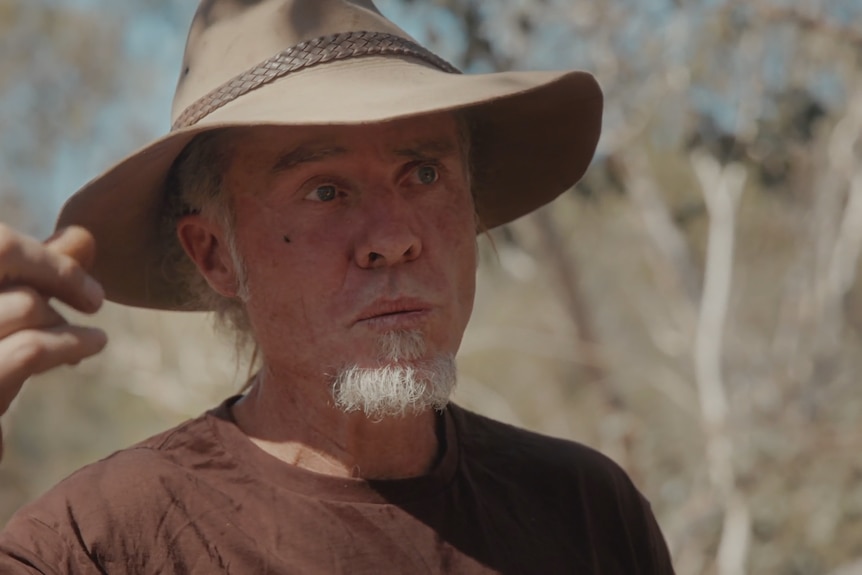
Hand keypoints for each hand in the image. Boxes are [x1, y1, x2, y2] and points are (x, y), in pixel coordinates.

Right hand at [0, 225, 107, 460]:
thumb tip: (86, 235)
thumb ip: (34, 274)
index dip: (44, 254)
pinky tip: (94, 343)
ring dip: (63, 318)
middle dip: (55, 283)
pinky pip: (29, 350)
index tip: (82, 273)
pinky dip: (71, 343)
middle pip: (6, 265)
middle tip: (89, 303)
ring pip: (24, 305)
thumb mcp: (0, 316)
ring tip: (90, 335)